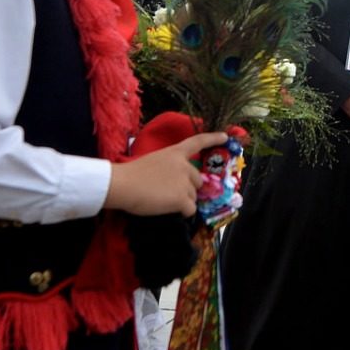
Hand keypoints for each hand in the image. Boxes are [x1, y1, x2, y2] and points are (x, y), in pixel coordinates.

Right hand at [107, 131, 232, 216]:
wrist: (123, 184)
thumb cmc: (130, 174)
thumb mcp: (153, 163)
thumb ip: (168, 168)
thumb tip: (173, 184)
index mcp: (174, 153)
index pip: (197, 142)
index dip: (213, 138)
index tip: (225, 137)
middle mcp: (184, 165)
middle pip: (197, 181)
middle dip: (188, 189)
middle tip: (168, 193)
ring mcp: (185, 182)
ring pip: (193, 197)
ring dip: (182, 202)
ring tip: (163, 201)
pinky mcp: (182, 198)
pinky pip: (190, 210)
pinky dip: (182, 213)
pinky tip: (167, 209)